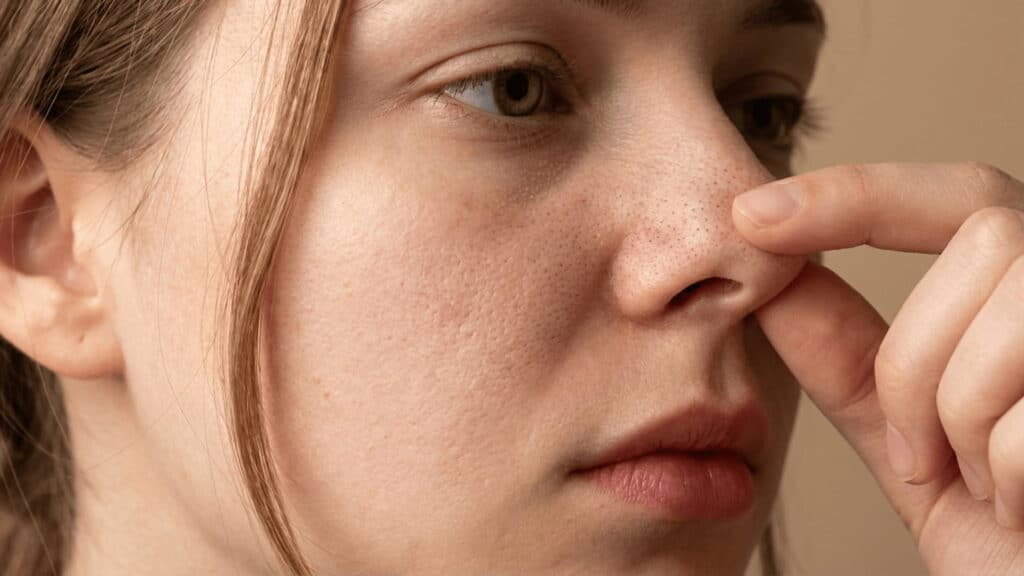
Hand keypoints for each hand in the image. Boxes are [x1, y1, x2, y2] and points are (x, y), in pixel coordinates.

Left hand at [732, 162, 1023, 574]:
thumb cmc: (1004, 539)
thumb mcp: (912, 435)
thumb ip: (853, 357)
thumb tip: (777, 282)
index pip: (961, 195)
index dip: (854, 193)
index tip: (748, 214)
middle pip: (985, 239)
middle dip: (915, 356)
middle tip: (914, 452)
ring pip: (1009, 318)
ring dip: (955, 420)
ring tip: (975, 483)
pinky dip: (1001, 478)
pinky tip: (1019, 509)